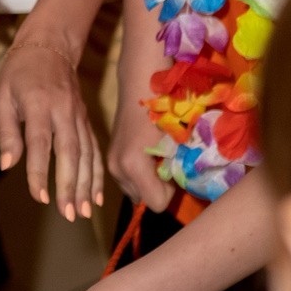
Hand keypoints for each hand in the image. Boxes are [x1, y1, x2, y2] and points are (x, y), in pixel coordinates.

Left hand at [0, 34, 102, 221]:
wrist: (51, 46)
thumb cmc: (19, 73)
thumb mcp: (2, 96)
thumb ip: (7, 131)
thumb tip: (8, 165)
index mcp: (39, 104)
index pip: (40, 143)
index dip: (39, 171)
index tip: (39, 197)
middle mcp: (63, 111)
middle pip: (70, 153)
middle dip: (70, 186)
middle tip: (69, 214)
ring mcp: (78, 116)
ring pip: (87, 154)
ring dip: (86, 186)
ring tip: (83, 212)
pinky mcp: (86, 120)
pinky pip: (94, 150)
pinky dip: (96, 174)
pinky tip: (95, 196)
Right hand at [106, 99, 175, 214]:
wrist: (140, 86)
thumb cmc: (164, 111)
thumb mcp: (177, 143)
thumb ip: (179, 170)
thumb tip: (181, 186)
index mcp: (133, 167)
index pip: (156, 204)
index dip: (170, 192)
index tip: (173, 170)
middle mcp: (117, 170)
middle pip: (143, 200)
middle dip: (157, 188)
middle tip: (165, 164)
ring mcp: (110, 165)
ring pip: (134, 191)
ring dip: (147, 182)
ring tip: (155, 159)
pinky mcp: (109, 159)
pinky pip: (127, 180)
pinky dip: (138, 175)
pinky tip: (144, 155)